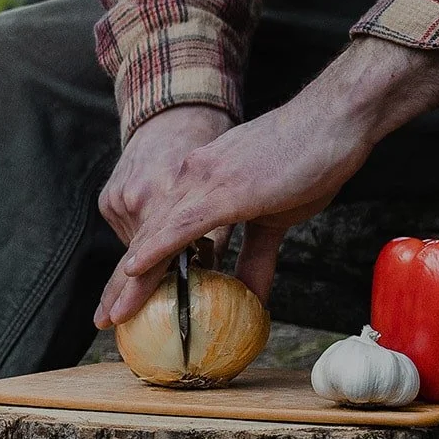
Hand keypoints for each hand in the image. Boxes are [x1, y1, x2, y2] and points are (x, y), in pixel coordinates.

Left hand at [91, 39, 438, 327]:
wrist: (336, 119)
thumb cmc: (310, 161)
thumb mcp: (276, 219)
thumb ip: (257, 258)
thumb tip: (251, 299)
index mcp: (199, 185)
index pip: (158, 235)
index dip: (137, 271)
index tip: (121, 302)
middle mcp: (190, 180)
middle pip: (146, 240)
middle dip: (121, 284)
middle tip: (102, 319)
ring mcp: (203, 182)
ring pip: (155, 237)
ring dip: (130, 280)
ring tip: (112, 313)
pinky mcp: (224, 188)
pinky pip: (181, 225)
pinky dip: (156, 250)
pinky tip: (133, 270)